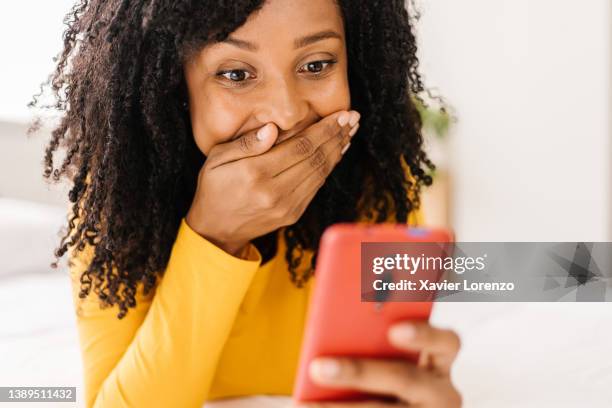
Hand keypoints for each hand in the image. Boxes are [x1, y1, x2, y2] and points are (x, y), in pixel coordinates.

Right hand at [185, 110, 359, 256]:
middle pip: (315, 158)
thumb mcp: (216, 159)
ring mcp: (286, 206)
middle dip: (337, 135)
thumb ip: (246, 143)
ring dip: (338, 150)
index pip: (300, 146)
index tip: (341, 115)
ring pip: (320, 173)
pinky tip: (336, 152)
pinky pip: (316, 186)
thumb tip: (272, 128)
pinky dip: (329, 167)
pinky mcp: (293, 214)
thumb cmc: (214, 188)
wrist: (216, 230)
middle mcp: (274, 191)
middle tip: (353, 118)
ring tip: (349, 132)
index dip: (324, 129)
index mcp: (255, 173)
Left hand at [296, 322, 461, 406]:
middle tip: (319, 367)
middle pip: (405, 379)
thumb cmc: (389, 382)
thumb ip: (375, 343)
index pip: (445, 342)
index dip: (423, 334)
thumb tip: (332, 334)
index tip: (394, 331)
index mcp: (440, 362)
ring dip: (341, 407)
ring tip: (304, 404)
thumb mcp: (391, 360)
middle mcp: (442, 394)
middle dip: (359, 372)